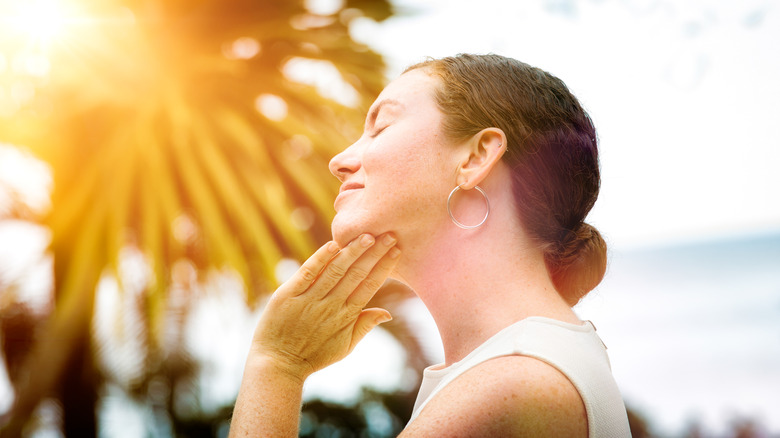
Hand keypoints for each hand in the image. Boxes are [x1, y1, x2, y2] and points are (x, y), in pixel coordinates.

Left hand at [250, 233, 400, 380]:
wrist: (278, 365)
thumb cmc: (313, 355)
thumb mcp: (345, 347)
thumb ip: (365, 326)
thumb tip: (388, 313)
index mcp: (347, 316)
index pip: (370, 286)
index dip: (384, 267)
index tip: (396, 250)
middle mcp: (330, 306)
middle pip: (356, 274)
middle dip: (374, 253)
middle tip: (389, 235)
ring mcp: (309, 299)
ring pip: (335, 271)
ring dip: (352, 252)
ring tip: (367, 235)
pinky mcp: (288, 295)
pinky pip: (307, 273)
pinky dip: (320, 258)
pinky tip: (333, 244)